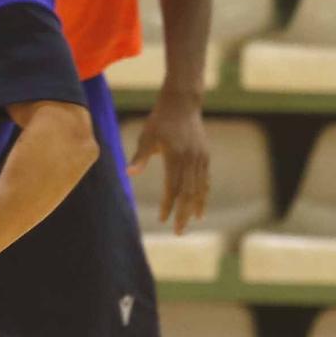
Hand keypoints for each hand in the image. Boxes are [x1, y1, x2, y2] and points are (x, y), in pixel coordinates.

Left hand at [130, 91, 209, 232]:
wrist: (183, 104)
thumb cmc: (159, 121)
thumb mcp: (147, 136)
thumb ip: (140, 157)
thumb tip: (129, 173)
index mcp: (176, 156)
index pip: (173, 187)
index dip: (168, 205)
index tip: (162, 219)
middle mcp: (192, 160)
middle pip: (189, 192)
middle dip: (184, 213)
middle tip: (179, 232)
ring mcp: (201, 158)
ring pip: (200, 188)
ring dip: (195, 207)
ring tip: (191, 223)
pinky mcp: (205, 157)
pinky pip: (205, 180)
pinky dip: (203, 195)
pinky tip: (200, 207)